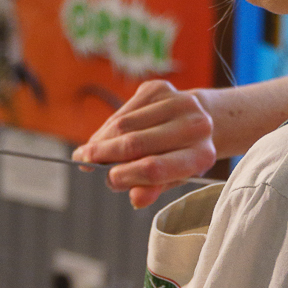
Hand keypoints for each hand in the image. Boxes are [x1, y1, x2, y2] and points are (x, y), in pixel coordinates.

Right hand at [73, 80, 215, 208]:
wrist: (199, 120)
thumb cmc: (181, 156)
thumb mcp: (173, 178)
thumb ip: (154, 189)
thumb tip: (136, 199)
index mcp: (202, 155)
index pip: (155, 168)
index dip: (125, 176)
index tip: (108, 179)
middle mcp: (195, 126)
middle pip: (135, 143)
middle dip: (104, 154)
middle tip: (86, 163)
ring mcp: (178, 102)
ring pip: (124, 124)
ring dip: (101, 140)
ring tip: (90, 152)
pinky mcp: (160, 88)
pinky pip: (123, 110)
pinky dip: (107, 126)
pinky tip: (103, 137)